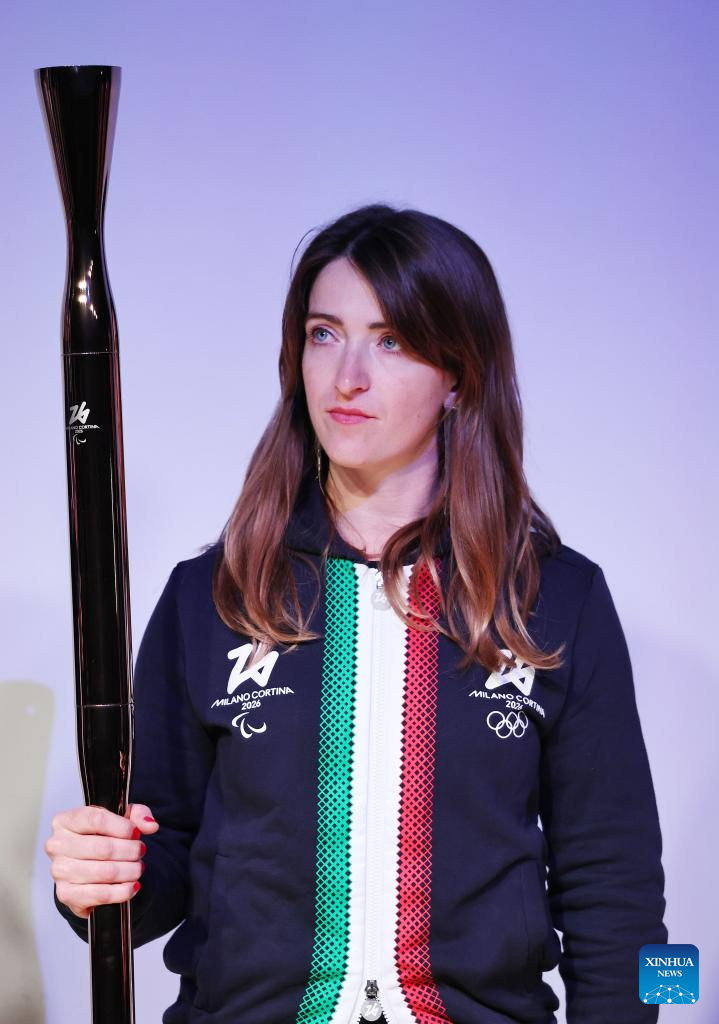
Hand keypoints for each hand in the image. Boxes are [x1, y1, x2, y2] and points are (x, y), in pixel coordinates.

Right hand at [46, 803, 159, 918]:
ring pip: (105, 872)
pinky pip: (100, 894)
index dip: (122, 827)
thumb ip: (137, 814)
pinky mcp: (65, 894)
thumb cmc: (102, 836)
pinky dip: (122, 891)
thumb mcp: (120, 818)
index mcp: (65, 821)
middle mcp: (57, 845)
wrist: (88, 864)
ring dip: (129, 871)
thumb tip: (150, 825)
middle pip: (103, 848)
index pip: (96, 819)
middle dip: (130, 851)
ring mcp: (59, 871)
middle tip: (141, 852)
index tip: (136, 833)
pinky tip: (132, 886)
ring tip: (138, 868)